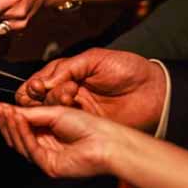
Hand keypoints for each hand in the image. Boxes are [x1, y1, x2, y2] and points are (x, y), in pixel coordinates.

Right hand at [0, 104, 123, 177]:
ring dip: (10, 126)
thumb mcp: (54, 112)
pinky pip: (30, 149)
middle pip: (16, 135)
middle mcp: (44, 145)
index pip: (20, 125)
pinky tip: (18, 120)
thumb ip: (30, 113)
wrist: (106, 139)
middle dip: (3, 121)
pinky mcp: (49, 166)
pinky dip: (22, 133)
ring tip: (5, 111)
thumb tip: (7, 109)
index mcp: (46, 131)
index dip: (4, 116)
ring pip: (20, 143)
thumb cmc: (88, 124)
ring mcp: (46, 157)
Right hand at [15, 48, 166, 131]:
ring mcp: (73, 111)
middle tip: (57, 90)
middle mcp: (64, 93)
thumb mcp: (94, 59)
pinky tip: (69, 111)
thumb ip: (66, 68)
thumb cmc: (127, 69)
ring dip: (54, 103)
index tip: (39, 86)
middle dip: (41, 95)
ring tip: (71, 96)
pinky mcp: (83, 126)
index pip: (36, 83)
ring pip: (48, 112)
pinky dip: (60, 121)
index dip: (33, 85)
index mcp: (64, 74)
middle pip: (36, 100)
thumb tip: (42, 82)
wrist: (154, 92)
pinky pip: (63, 127)